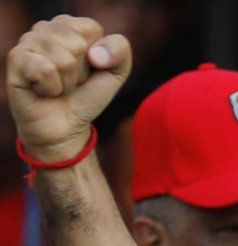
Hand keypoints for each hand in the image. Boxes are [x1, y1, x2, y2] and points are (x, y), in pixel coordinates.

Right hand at [5, 15, 130, 161]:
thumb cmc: (86, 95)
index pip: (91, 29)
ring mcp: (27, 42)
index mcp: (69, 25)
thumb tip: (95, 53)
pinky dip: (52, 88)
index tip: (88, 69)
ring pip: (63, 59)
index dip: (98, 56)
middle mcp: (45, 28)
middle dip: (81, 71)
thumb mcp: (115, 72)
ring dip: (67, 82)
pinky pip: (46, 70)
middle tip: (71, 81)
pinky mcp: (15, 59)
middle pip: (77, 44)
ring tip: (58, 86)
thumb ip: (120, 50)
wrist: (66, 126)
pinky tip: (44, 90)